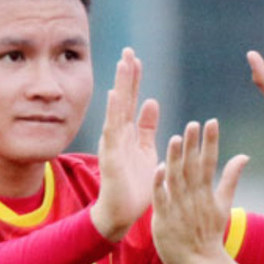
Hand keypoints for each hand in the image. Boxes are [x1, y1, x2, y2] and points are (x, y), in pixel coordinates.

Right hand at [91, 48, 159, 241]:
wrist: (122, 213)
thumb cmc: (135, 184)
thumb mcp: (147, 150)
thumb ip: (147, 127)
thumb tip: (152, 102)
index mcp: (128, 133)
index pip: (131, 101)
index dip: (134, 80)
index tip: (135, 58)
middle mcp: (118, 134)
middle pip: (123, 99)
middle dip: (126, 75)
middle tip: (128, 51)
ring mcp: (113, 144)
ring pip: (117, 109)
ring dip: (121, 87)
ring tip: (123, 64)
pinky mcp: (111, 157)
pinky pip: (112, 131)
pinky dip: (114, 113)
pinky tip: (114, 95)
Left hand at [151, 119, 248, 263]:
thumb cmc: (210, 234)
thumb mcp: (223, 205)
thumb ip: (231, 179)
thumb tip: (244, 156)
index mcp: (207, 193)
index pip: (209, 162)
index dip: (210, 142)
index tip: (211, 122)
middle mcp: (193, 198)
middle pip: (192, 167)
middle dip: (193, 145)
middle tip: (193, 124)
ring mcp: (179, 208)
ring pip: (176, 179)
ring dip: (176, 160)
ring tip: (175, 139)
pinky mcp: (164, 219)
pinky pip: (161, 199)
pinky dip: (160, 185)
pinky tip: (158, 168)